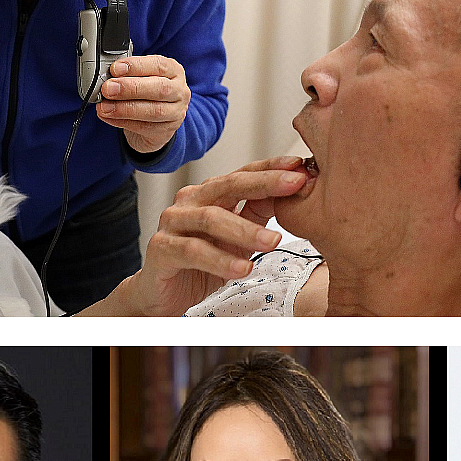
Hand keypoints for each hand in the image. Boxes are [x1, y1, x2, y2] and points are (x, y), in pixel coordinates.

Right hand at [86, 157, 308, 316]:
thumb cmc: (203, 262)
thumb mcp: (238, 238)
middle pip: (228, 185)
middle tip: (296, 186)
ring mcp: (172, 223)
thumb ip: (256, 214)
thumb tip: (290, 191)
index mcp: (209, 194)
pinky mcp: (160, 248)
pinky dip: (220, 260)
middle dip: (265, 184)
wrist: (165, 294)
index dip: (271, 168)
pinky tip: (243, 268)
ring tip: (273, 241)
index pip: (243, 174)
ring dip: (245, 230)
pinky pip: (193, 251)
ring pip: (211, 218)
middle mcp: (189, 201)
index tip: (300, 166)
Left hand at [96, 54, 189, 153]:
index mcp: (174, 71)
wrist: (156, 121)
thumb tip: (105, 77)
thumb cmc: (147, 92)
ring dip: (125, 108)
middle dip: (131, 88)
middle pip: (160, 88)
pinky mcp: (166, 131)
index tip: (115, 69)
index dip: (137, 66)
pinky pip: (144, 127)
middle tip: (108, 88)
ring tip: (105, 107)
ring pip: (154, 111)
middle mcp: (179, 91)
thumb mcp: (142, 77)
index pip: (159, 65)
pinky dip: (122, 121)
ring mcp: (176, 113)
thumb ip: (128, 75)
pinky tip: (108, 117)